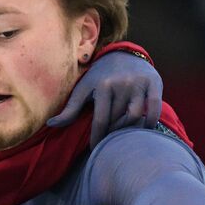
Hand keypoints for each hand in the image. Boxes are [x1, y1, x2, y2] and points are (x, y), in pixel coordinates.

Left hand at [47, 51, 163, 147]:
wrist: (124, 54)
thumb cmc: (100, 76)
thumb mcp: (83, 89)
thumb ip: (70, 109)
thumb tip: (50, 124)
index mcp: (102, 86)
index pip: (100, 121)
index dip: (97, 139)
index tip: (95, 149)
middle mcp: (121, 83)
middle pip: (117, 120)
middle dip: (112, 134)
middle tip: (109, 141)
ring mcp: (138, 83)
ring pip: (135, 116)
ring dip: (129, 129)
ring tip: (123, 134)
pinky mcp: (153, 83)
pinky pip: (155, 107)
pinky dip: (151, 121)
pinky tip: (145, 128)